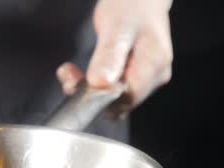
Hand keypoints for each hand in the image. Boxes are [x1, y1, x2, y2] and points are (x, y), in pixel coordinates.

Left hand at [57, 0, 173, 117]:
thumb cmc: (130, 5)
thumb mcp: (115, 26)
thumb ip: (109, 56)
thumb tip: (101, 84)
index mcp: (153, 64)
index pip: (124, 99)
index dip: (97, 98)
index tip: (74, 82)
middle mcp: (156, 76)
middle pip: (120, 102)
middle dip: (90, 94)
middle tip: (68, 74)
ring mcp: (149, 79)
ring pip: (116, 100)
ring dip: (90, 91)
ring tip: (71, 71)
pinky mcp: (139, 78)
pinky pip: (115, 93)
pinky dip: (97, 87)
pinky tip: (83, 74)